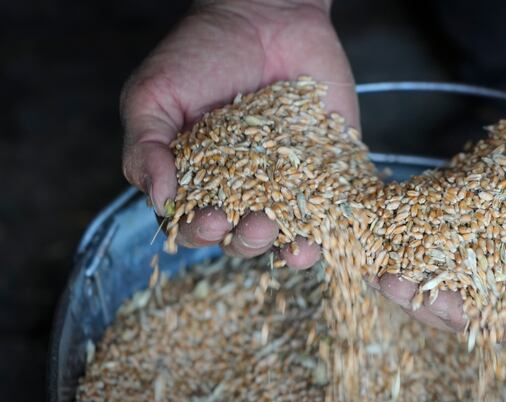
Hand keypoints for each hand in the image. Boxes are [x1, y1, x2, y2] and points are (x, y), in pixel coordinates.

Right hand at [121, 0, 356, 267]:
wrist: (263, 14)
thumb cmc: (199, 54)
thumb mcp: (154, 95)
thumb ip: (145, 147)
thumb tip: (159, 200)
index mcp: (198, 183)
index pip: (194, 227)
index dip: (199, 232)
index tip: (208, 218)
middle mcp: (243, 192)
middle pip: (241, 239)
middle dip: (246, 240)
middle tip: (254, 224)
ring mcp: (288, 184)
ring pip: (288, 234)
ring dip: (287, 247)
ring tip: (289, 238)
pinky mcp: (329, 171)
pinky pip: (332, 210)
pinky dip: (332, 228)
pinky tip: (328, 236)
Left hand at [377, 84, 505, 338]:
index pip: (498, 322)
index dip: (460, 317)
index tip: (428, 301)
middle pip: (461, 303)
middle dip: (422, 297)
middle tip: (388, 283)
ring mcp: (491, 247)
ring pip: (441, 273)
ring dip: (408, 273)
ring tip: (375, 264)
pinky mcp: (473, 217)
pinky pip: (437, 233)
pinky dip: (410, 236)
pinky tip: (383, 234)